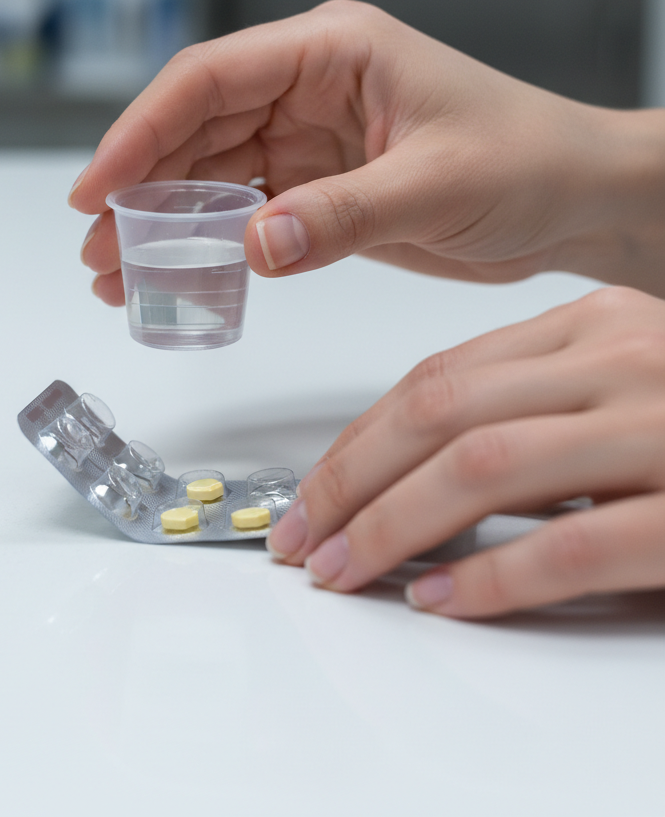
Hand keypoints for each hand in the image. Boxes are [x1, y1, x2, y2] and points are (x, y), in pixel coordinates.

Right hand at [69, 0, 664, 302]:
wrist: (574, 202)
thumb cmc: (529, 162)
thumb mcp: (436, 183)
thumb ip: (342, 215)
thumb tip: (255, 244)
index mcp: (331, 52)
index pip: (209, 80)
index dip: (141, 130)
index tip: (97, 187)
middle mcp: (307, 89)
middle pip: (194, 131)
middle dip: (139, 189)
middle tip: (98, 248)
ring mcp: (306, 140)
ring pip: (208, 177)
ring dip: (162, 223)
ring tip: (116, 275)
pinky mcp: (315, 188)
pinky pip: (242, 214)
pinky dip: (206, 246)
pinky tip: (174, 277)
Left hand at [266, 286, 664, 616]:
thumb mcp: (622, 384)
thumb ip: (536, 409)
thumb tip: (423, 476)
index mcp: (593, 326)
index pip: (436, 376)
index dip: (358, 441)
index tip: (311, 492)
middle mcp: (623, 357)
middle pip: (440, 413)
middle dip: (351, 482)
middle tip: (299, 539)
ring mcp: (664, 424)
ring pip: (485, 467)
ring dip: (396, 527)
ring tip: (344, 571)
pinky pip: (579, 541)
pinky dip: (496, 575)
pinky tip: (443, 600)